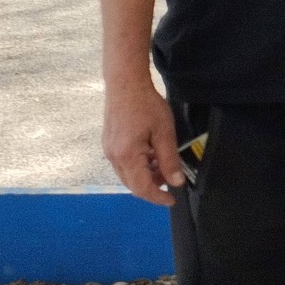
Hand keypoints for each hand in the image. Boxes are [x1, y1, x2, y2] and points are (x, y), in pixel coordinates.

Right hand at [104, 78, 186, 204]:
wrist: (125, 84)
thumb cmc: (146, 105)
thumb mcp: (164, 133)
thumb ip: (169, 160)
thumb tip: (175, 182)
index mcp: (127, 156)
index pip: (142, 188)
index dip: (157, 197)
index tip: (171, 200)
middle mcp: (114, 157)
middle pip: (133, 184)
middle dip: (152, 187)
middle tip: (170, 180)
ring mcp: (108, 150)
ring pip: (128, 175)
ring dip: (145, 176)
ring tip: (162, 164)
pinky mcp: (108, 144)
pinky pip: (123, 164)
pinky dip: (138, 166)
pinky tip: (150, 155)